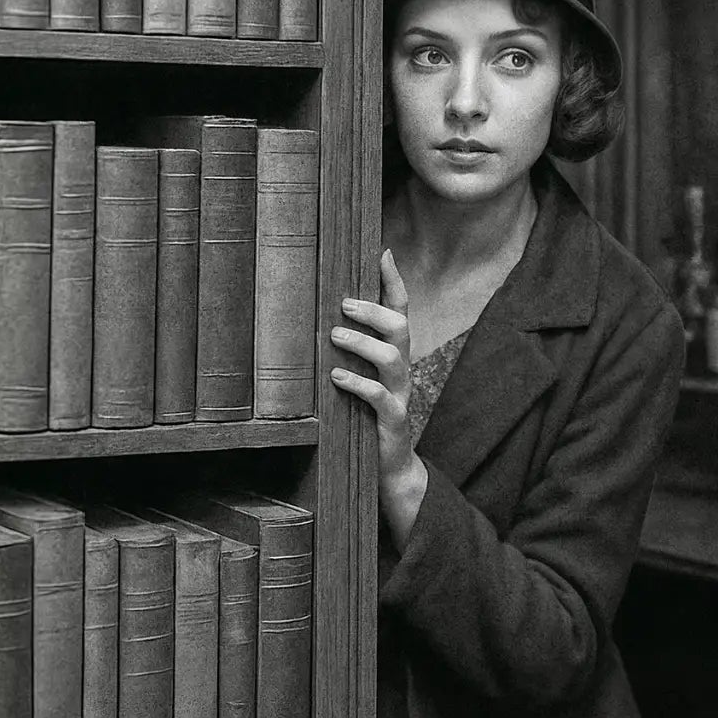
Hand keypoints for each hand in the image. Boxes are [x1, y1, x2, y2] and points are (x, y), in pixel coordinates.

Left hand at [330, 251, 425, 514]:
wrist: (389, 467)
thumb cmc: (365, 415)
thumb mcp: (360, 376)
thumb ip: (349, 348)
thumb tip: (315, 313)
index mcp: (395, 352)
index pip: (401, 308)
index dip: (394, 280)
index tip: (382, 250)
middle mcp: (402, 368)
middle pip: (401, 327)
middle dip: (373, 310)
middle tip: (343, 304)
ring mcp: (401, 393)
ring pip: (393, 357)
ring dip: (363, 342)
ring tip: (335, 336)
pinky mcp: (392, 420)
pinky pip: (382, 397)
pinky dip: (359, 384)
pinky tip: (337, 378)